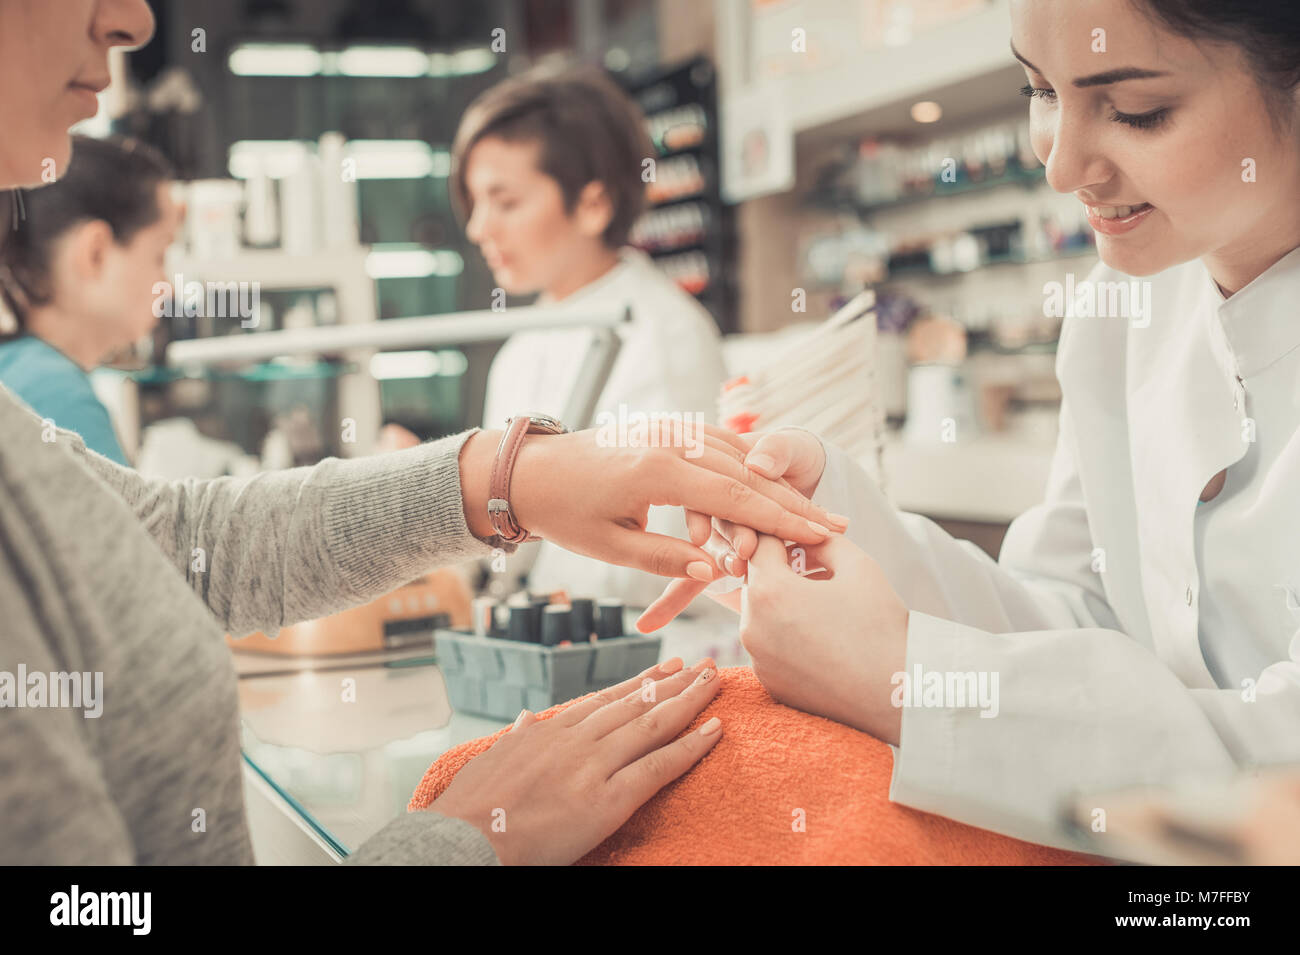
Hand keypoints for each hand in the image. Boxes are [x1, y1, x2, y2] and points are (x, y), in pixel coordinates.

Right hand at [428, 657, 722, 864]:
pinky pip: (658, 767)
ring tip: (715, 684)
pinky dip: (690, 746)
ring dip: (689, 701)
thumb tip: (524, 718)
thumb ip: (515, 737)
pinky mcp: (605, 800)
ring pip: (653, 724)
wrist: (460, 840)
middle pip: (636, 704)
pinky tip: (714, 730)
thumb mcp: (489, 759)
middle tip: (703, 666)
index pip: (606, 699)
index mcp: (549, 730)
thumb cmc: (468, 809)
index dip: (641, 683)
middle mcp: (576, 740)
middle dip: (674, 683)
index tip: (666, 668)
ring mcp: (592, 766)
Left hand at [458, 422, 845, 581]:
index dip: (782, 520)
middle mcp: (672, 442)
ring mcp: (672, 430)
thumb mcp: (610, 546)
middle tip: (840, 526)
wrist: (531, 469)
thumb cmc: (565, 512)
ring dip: (781, 485)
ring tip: (817, 512)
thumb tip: (716, 574)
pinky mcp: (670, 429)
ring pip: (742, 456)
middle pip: (750, 473)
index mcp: (657, 470)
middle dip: (797, 503)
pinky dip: (754, 466)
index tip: (821, 536)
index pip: (736, 497)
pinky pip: (723, 444)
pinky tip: (777, 486)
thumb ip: (666, 559)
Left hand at [738, 533, 908, 744]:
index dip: (785, 536)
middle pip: (757, 581)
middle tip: (819, 571)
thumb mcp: (859, 567)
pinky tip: (822, 636)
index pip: (761, 545)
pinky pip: (769, 646)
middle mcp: (752, 627)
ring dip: (785, 603)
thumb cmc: (881, 628)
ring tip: (825, 605)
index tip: (806, 540)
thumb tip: (805, 538)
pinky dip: (787, 635)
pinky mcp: (768, 683)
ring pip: (761, 615)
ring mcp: (758, 659)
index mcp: (770, 592)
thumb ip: (824, 541)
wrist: (899, 695)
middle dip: (784, 570)